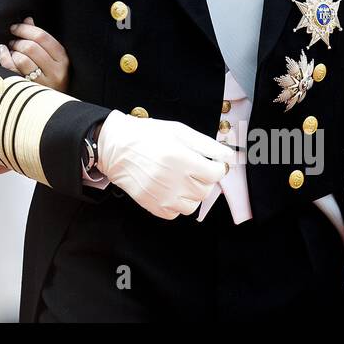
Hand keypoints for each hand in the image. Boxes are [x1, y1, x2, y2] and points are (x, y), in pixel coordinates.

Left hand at [0, 16, 69, 92]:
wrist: (54, 105)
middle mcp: (56, 72)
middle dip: (18, 41)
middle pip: (30, 47)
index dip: (26, 29)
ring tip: (12, 51)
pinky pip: (11, 71)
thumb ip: (41, 38)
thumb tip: (28, 19)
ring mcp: (43, 84)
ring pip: (21, 59)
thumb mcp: (53, 56)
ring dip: (13, 51)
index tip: (15, 27)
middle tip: (13, 41)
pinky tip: (3, 53)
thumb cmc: (52, 74)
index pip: (42, 37)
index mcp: (63, 59)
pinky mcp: (29, 91)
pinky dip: (4, 58)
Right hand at [95, 110, 234, 219]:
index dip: (217, 167)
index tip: (211, 163)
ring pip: (194, 205)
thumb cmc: (146, 136)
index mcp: (182, 159)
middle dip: (204, 179)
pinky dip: (177, 202)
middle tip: (191, 168)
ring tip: (179, 179)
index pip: (216, 173)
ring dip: (191, 193)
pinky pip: (177, 212)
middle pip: (206, 190)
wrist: (115, 148)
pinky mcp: (154, 206)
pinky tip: (168, 188)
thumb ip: (205, 144)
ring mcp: (163, 197)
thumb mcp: (178, 131)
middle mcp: (174, 181)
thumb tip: (228, 155)